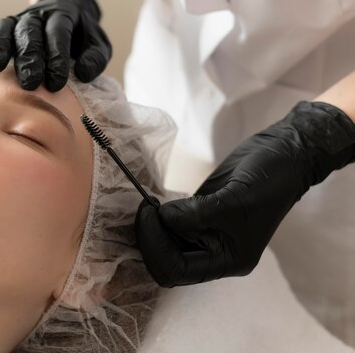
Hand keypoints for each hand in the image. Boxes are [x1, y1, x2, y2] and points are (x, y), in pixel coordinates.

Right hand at [0, 0, 111, 91]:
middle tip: (30, 82)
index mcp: (61, 17)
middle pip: (28, 33)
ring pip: (5, 30)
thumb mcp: (97, 43)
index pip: (57, 33)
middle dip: (29, 57)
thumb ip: (95, 56)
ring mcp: (16, 23)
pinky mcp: (3, 32)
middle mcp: (35, 18)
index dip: (56, 55)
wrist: (67, 11)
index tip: (57, 81)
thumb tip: (83, 73)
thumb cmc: (82, 36)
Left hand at [135, 101, 354, 286]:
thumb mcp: (235, 200)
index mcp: (228, 261)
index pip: (177, 270)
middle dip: (150, 238)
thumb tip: (162, 218)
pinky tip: (153, 201)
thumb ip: (197, 214)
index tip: (150, 215)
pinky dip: (157, 216)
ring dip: (150, 226)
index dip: (156, 246)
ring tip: (147, 203)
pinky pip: (168, 224)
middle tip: (145, 208)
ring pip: (163, 243)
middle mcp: (214, 253)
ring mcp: (204, 234)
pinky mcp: (197, 214)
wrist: (282, 156)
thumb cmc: (268, 181)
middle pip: (166, 260)